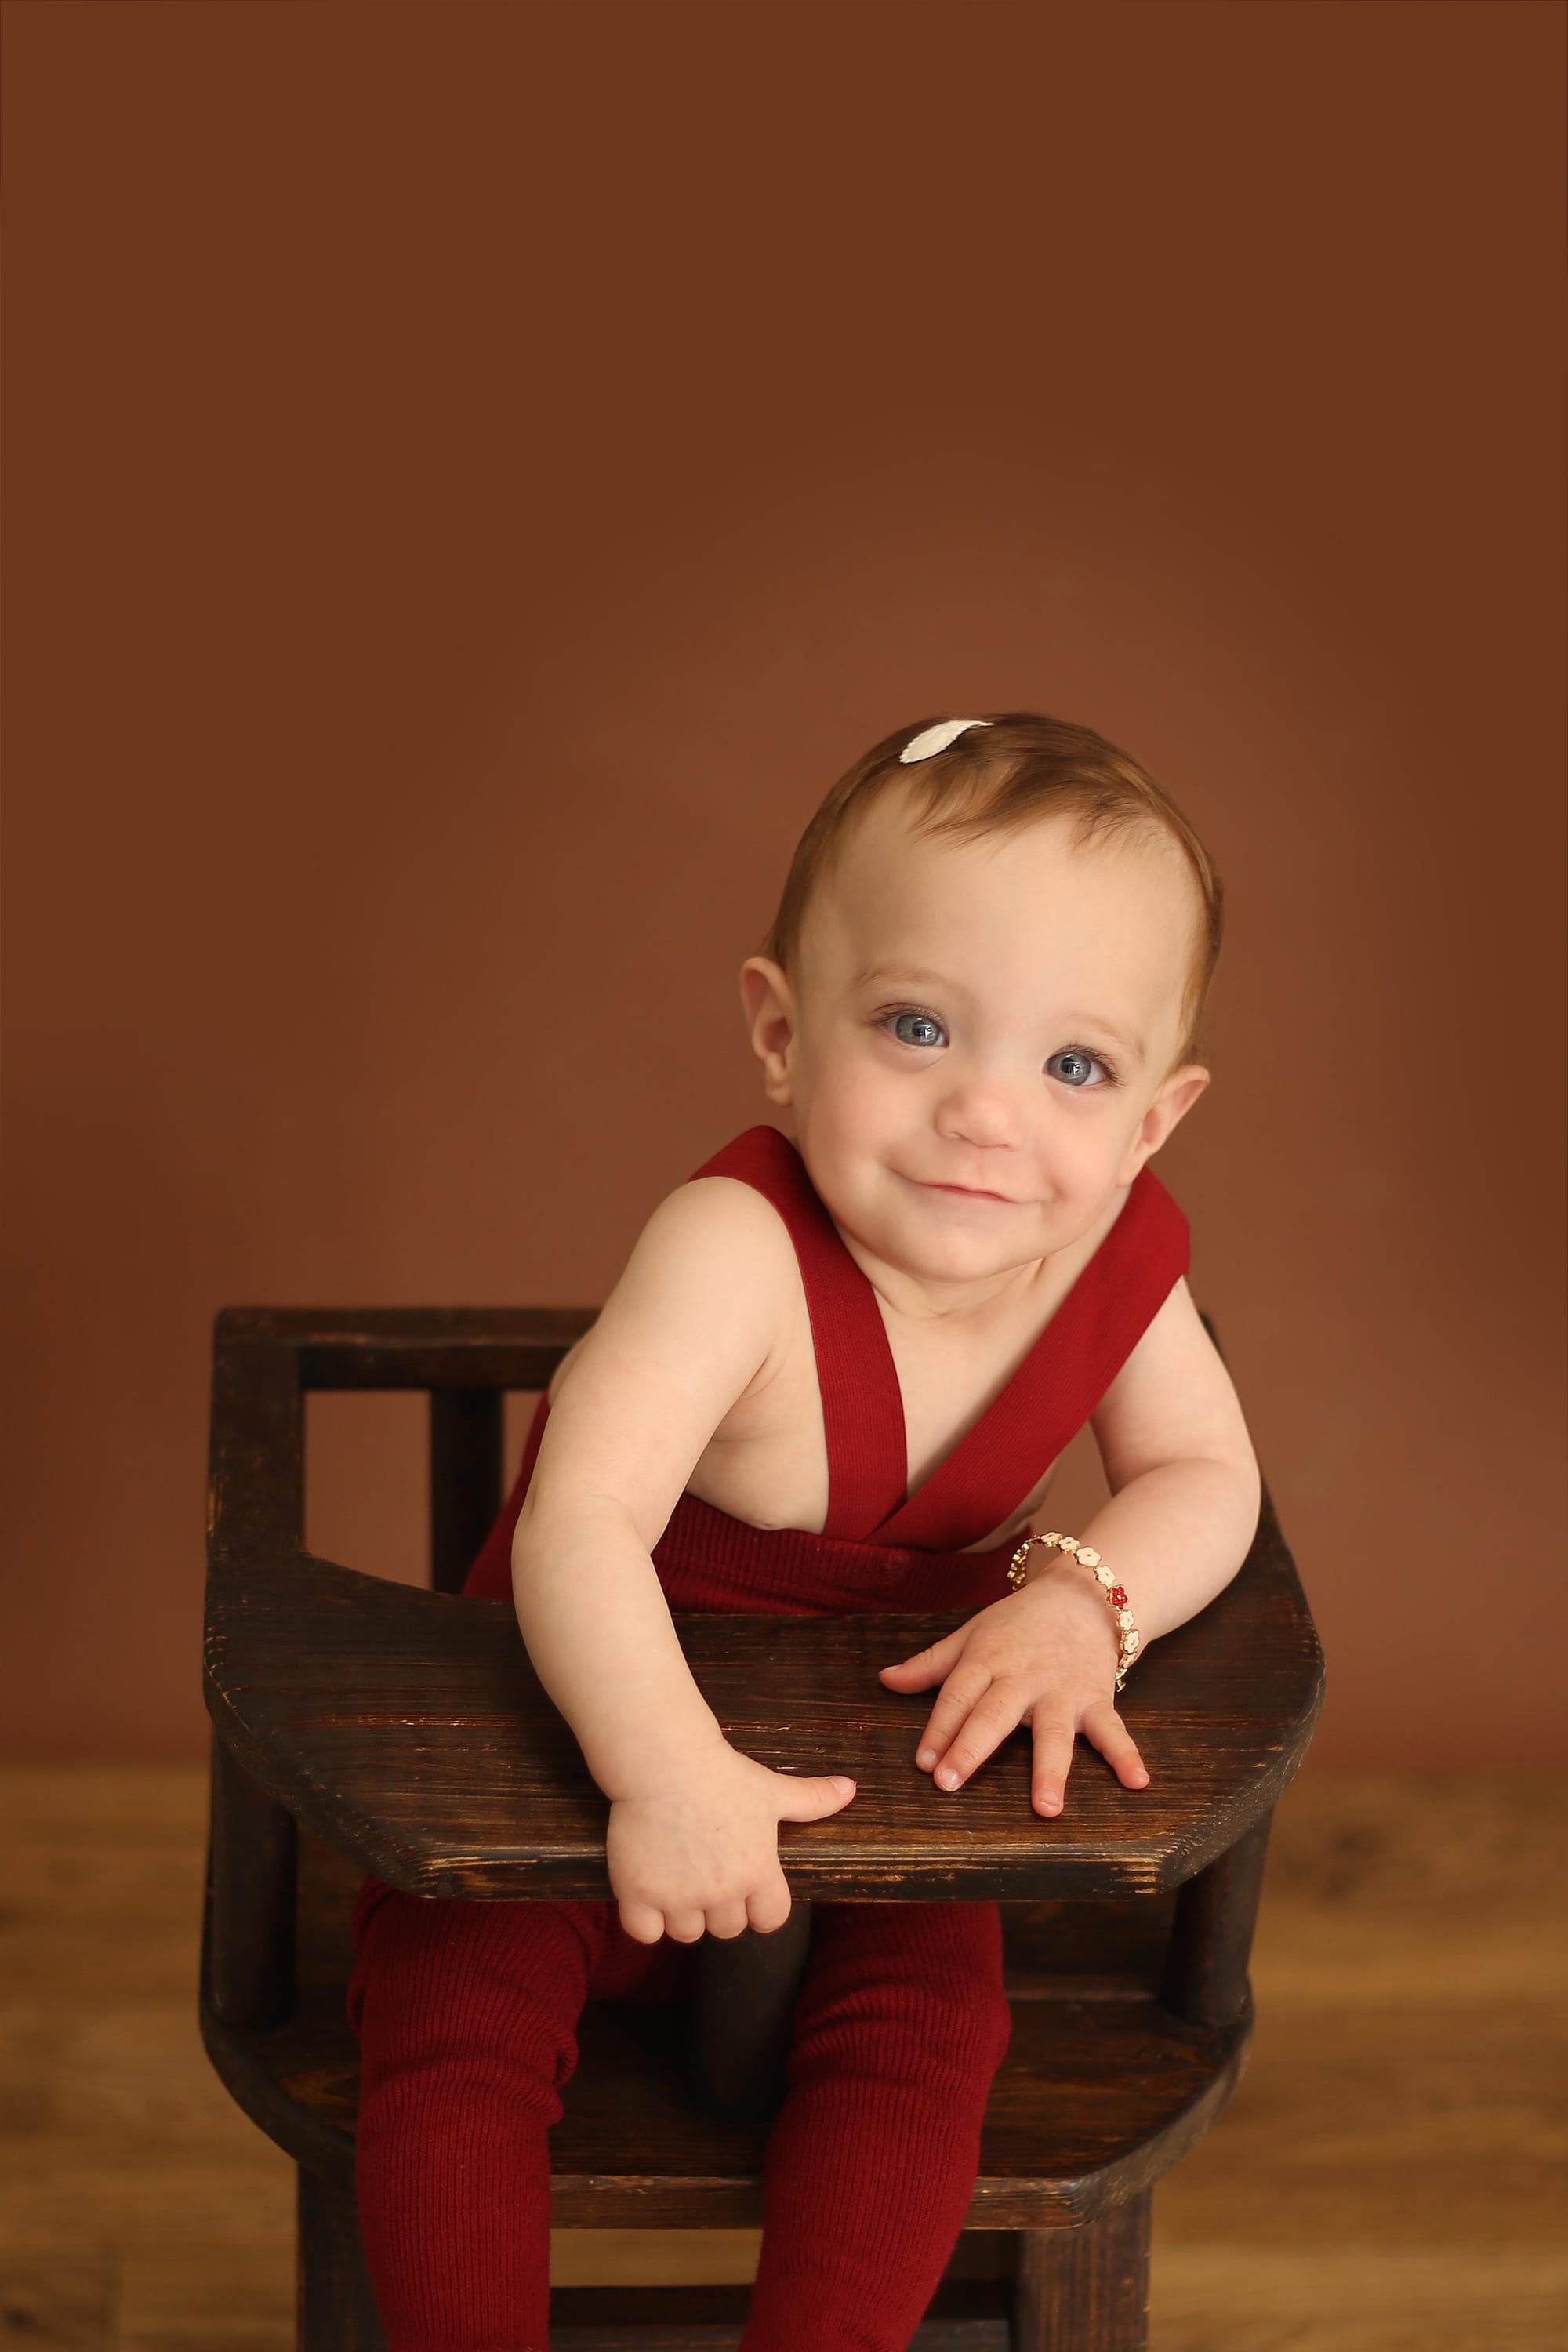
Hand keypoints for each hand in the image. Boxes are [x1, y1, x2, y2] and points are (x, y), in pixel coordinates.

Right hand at [606, 1742, 854, 1944]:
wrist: (664, 1761)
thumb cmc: (721, 1773)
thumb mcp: (772, 1788)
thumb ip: (812, 1798)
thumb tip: (851, 1789)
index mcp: (758, 1872)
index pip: (771, 1920)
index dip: (759, 1907)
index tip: (744, 1886)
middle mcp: (722, 1891)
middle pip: (727, 1929)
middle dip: (719, 1907)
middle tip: (705, 1871)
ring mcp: (678, 1896)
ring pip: (687, 1933)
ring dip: (682, 1914)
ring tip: (676, 1876)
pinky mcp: (639, 1894)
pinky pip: (644, 1933)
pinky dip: (645, 1920)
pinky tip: (647, 1890)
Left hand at [877, 1565, 1148, 1817]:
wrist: (1083, 1595)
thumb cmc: (1018, 1622)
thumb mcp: (971, 1634)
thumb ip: (931, 1664)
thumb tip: (885, 1680)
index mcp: (987, 1659)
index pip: (957, 1696)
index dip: (938, 1729)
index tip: (923, 1763)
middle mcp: (1022, 1678)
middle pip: (993, 1714)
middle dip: (971, 1748)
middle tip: (949, 1783)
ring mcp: (1062, 1691)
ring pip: (1053, 1731)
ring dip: (1050, 1769)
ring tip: (1046, 1808)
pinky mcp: (1097, 1699)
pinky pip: (1112, 1730)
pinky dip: (1126, 1755)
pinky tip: (1137, 1782)